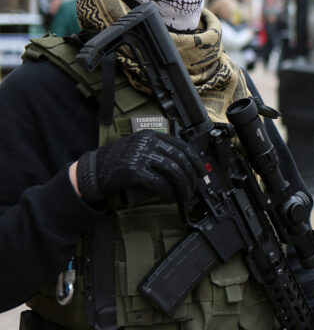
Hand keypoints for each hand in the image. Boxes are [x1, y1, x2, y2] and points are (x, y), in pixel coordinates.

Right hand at [75, 129, 203, 203]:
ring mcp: (139, 155)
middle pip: (180, 158)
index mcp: (151, 135)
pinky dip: (167, 192)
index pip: (182, 145)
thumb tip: (186, 168)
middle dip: (191, 176)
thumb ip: (158, 152)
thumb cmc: (118, 162)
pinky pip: (158, 182)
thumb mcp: (139, 148)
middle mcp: (147, 142)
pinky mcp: (133, 170)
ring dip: (182, 186)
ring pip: (172, 170)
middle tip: (193, 188)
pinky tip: (169, 198)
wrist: (92, 170)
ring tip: (184, 195)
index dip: (195, 161)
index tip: (200, 172)